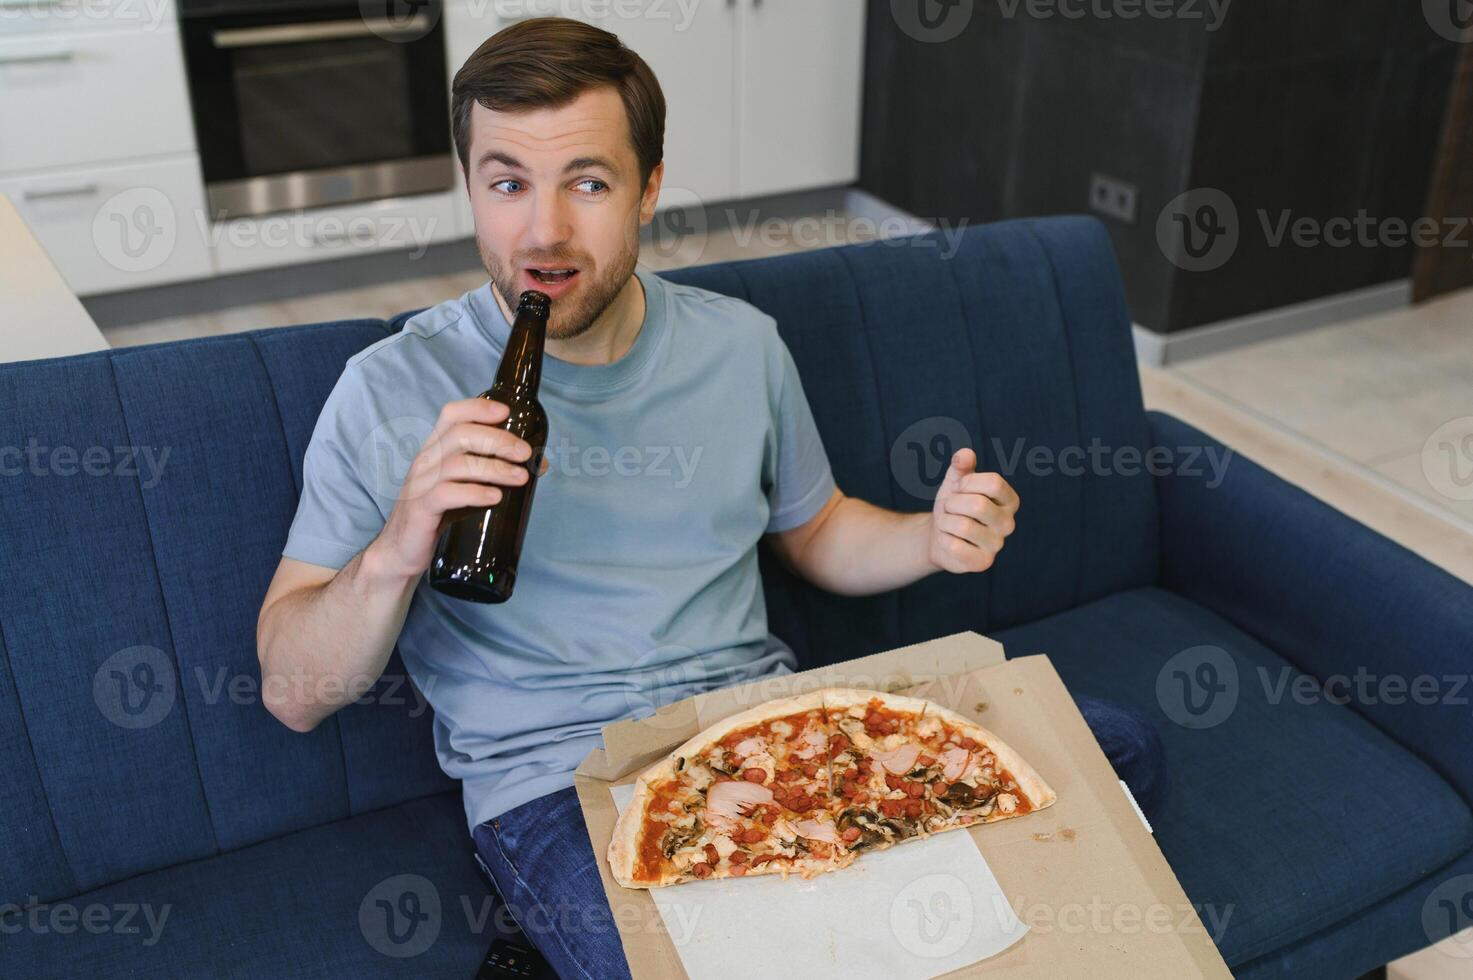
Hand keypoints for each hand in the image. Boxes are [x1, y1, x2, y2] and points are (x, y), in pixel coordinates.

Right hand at [369, 397, 547, 582]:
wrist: (402, 550)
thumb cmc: (438, 515)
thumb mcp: (463, 485)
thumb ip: (491, 472)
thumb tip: (539, 465)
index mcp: (435, 449)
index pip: (452, 414)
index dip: (478, 407)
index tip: (506, 413)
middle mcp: (426, 460)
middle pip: (461, 435)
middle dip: (498, 440)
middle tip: (525, 453)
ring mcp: (421, 484)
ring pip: (458, 464)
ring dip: (495, 468)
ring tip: (520, 478)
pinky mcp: (420, 509)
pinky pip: (446, 494)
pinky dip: (474, 493)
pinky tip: (495, 497)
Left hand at [928, 448, 1018, 573]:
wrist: (939, 536)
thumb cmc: (953, 507)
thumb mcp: (955, 483)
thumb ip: (961, 466)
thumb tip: (965, 454)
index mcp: (1009, 500)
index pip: (994, 482)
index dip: (968, 482)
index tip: (959, 488)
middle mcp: (1008, 523)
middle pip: (978, 505)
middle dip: (953, 503)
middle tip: (950, 509)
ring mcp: (997, 545)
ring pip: (962, 526)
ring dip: (945, 522)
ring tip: (948, 525)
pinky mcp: (983, 563)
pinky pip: (954, 546)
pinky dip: (943, 540)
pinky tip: (948, 541)